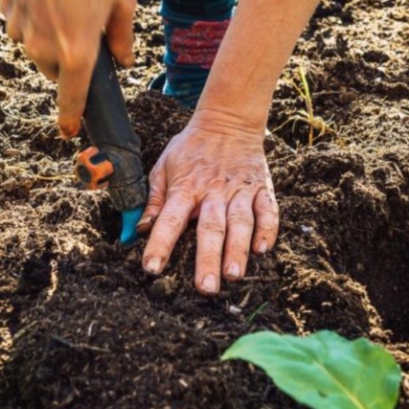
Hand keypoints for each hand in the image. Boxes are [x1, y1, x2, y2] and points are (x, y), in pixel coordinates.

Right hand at [0, 0, 136, 138]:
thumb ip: (123, 37)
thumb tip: (124, 59)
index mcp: (77, 53)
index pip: (73, 100)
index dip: (71, 118)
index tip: (69, 131)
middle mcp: (45, 50)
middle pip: (57, 71)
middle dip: (70, 59)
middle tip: (84, 25)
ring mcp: (22, 33)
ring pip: (38, 49)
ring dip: (51, 36)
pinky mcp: (8, 15)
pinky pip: (23, 26)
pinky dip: (34, 16)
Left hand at [138, 109, 279, 295]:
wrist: (228, 121)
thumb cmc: (191, 148)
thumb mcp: (164, 166)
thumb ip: (153, 199)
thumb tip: (140, 228)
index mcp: (185, 188)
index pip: (169, 219)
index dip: (160, 244)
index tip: (152, 268)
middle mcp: (213, 192)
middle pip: (210, 228)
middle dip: (208, 259)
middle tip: (205, 288)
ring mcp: (239, 190)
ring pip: (240, 223)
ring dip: (237, 250)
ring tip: (234, 275)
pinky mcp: (261, 188)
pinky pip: (267, 210)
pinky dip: (268, 229)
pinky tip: (263, 249)